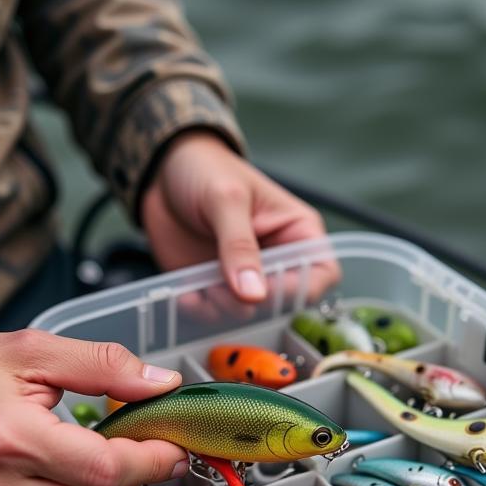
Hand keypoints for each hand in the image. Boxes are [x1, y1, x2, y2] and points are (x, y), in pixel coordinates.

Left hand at [140, 132, 338, 303]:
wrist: (162, 172)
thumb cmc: (207, 170)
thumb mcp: (226, 200)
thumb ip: (239, 245)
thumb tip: (253, 295)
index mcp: (297, 232)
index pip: (322, 274)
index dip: (300, 289)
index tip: (265, 290)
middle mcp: (276, 260)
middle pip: (285, 302)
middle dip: (253, 304)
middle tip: (222, 289)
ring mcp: (244, 276)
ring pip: (248, 315)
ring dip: (223, 310)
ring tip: (201, 287)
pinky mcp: (214, 287)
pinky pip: (214, 315)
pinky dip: (199, 312)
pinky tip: (185, 295)